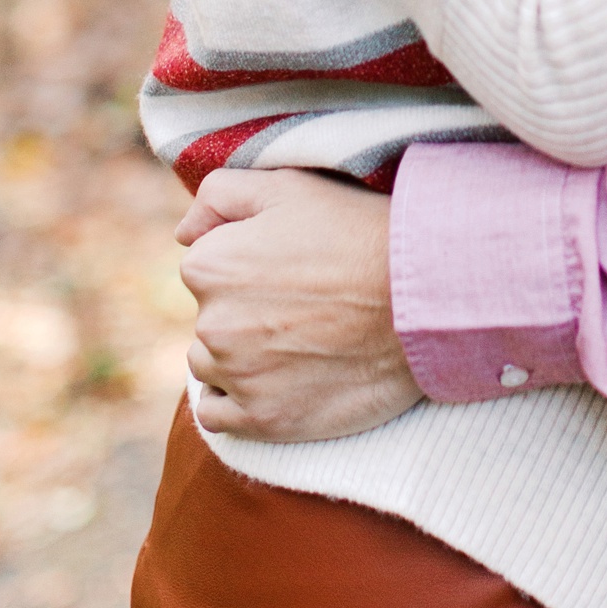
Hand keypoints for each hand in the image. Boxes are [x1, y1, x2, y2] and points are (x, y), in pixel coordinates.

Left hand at [175, 168, 423, 442]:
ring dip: (239, 355)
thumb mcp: (290, 187)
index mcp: (210, 265)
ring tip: (296, 341)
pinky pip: (218, 415)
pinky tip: (271, 382)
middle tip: (301, 304)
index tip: (289, 266)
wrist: (423, 298)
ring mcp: (238, 376)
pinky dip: (236, 400)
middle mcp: (212, 323)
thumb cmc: (358, 233)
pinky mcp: (264, 420)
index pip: (205, 266)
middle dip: (244, 310)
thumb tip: (183, 233)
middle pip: (210, 317)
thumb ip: (221, 194)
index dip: (248, 264)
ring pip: (212, 365)